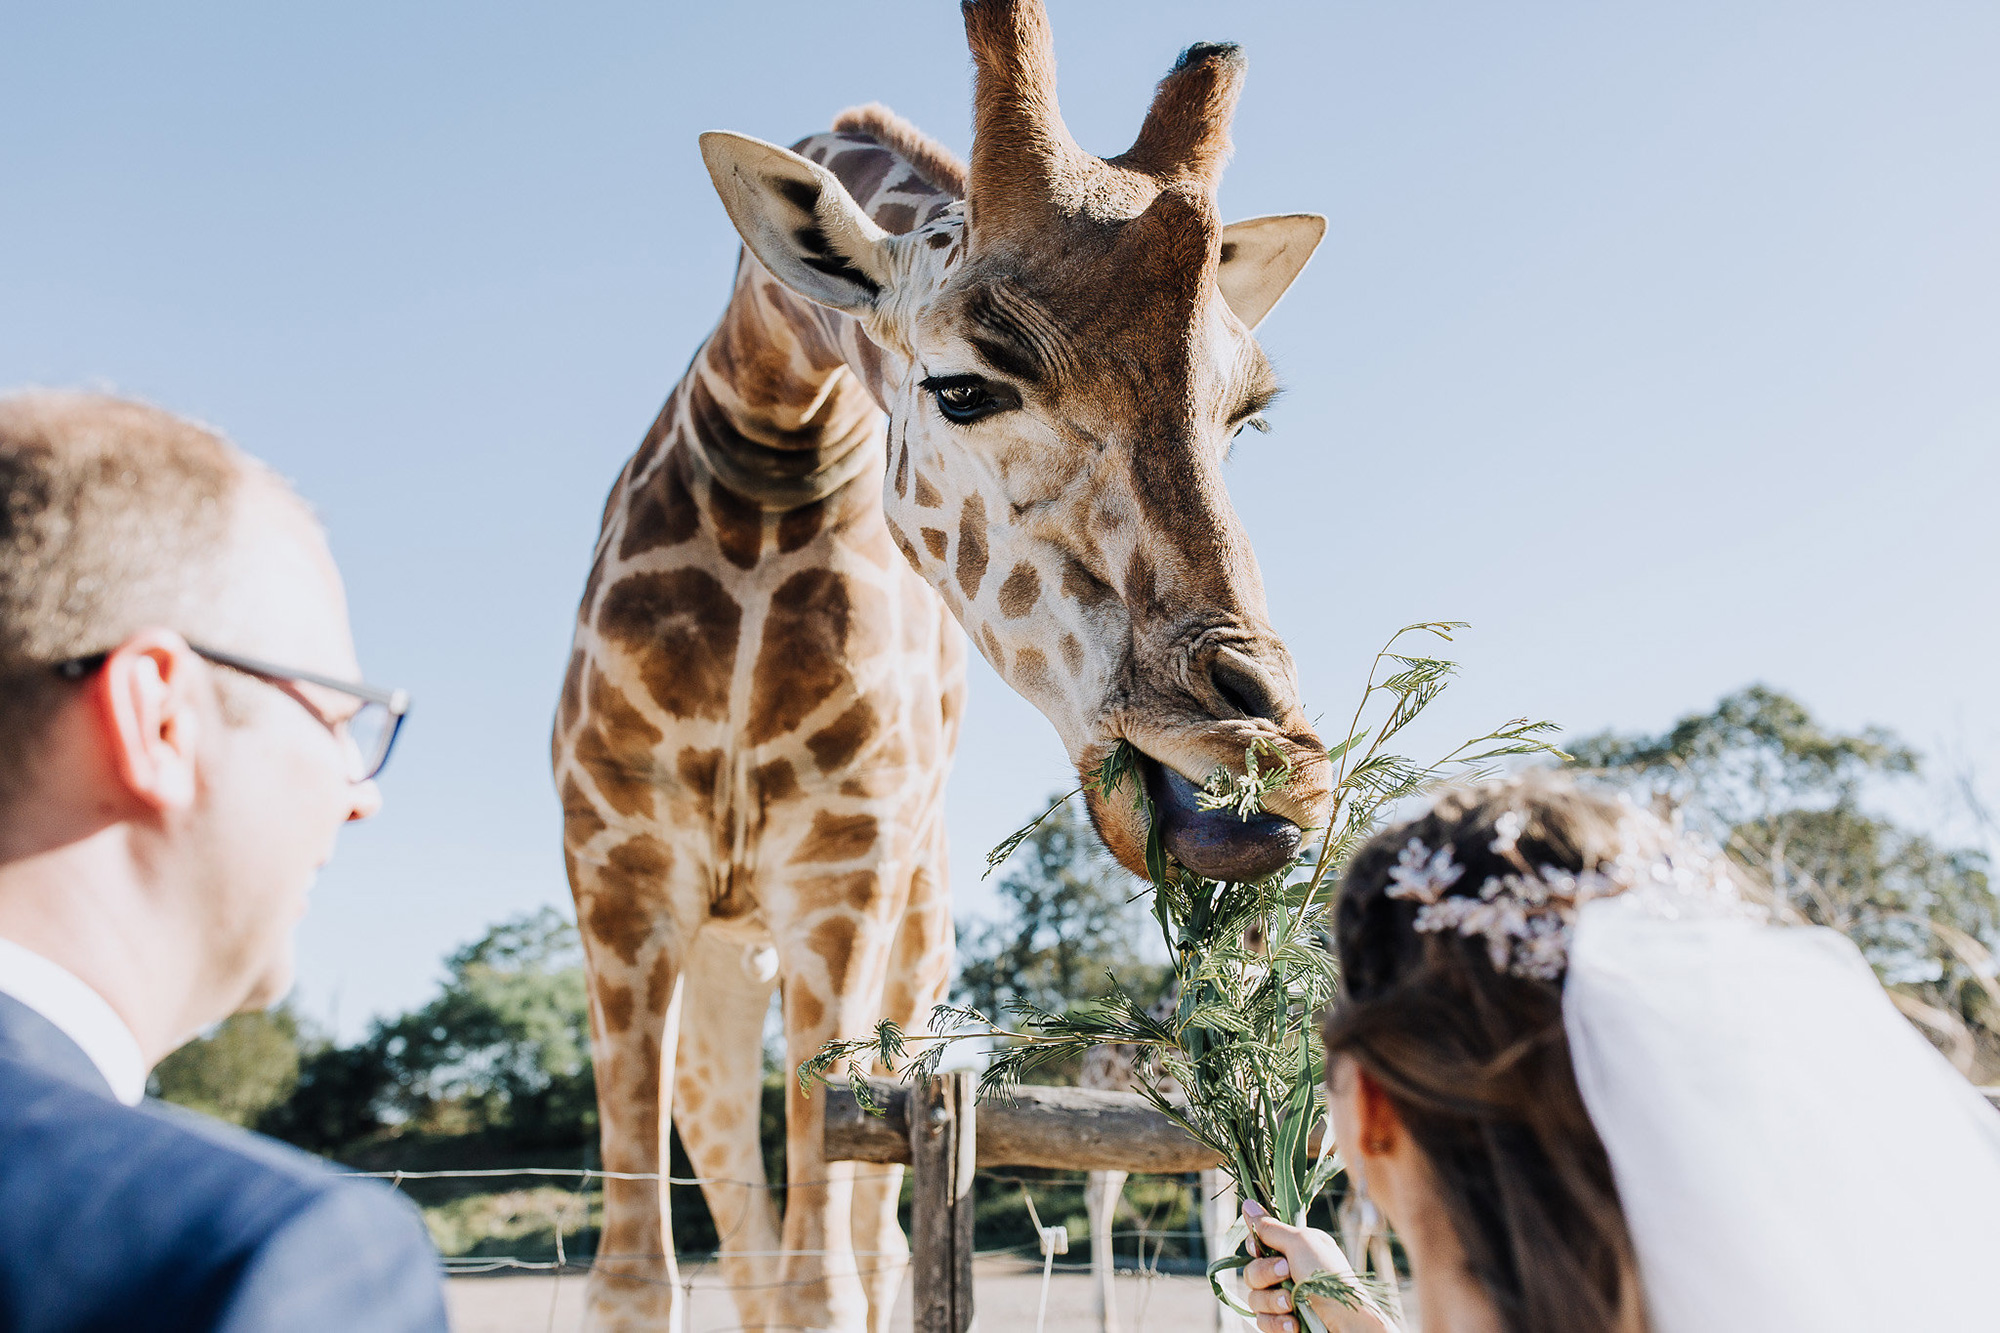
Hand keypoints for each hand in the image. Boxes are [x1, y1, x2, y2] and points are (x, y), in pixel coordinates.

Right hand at [1240, 1201, 1394, 1332]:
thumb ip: (1271, 1227)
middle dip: (1265, 1274)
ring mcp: (1286, 1299)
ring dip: (1272, 1302)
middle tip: (1286, 1273)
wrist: (1349, 1324)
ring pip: (1254, 1298)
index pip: (1258, 1242)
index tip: (1258, 1248)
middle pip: (1251, 1271)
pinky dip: (1277, 1323)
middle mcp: (1289, 1272)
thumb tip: (1247, 1203)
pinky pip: (1263, 1322)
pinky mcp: (1284, 1323)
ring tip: (1292, 1306)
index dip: (1254, 1246)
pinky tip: (1294, 1324)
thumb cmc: (1330, 1278)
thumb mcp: (1301, 1243)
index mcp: (1296, 1248)